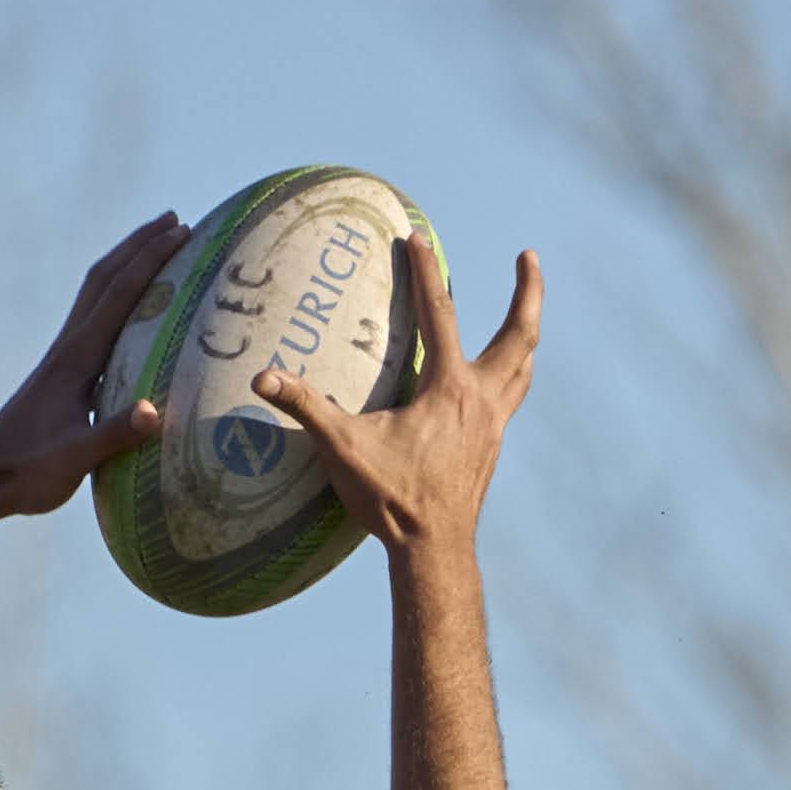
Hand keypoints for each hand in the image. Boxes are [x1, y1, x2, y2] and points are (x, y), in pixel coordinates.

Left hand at [0, 214, 191, 519]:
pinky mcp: (59, 374)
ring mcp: (61, 359)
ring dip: (125, 265)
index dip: (150, 260)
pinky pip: (93, 321)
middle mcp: (67, 348)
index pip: (117, 296)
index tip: (181, 231)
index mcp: (75, 360)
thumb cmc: (26, 473)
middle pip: (103, 280)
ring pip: (94, 295)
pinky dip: (116, 300)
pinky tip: (132, 312)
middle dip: (138, 246)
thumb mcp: (72, 460)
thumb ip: (112, 435)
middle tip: (175, 221)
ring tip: (157, 249)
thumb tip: (153, 411)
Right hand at [252, 236, 540, 554]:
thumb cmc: (391, 499)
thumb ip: (305, 407)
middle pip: (518, 334)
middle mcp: (482, 399)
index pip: (439, 315)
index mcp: (449, 389)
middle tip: (528, 256)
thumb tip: (262, 377)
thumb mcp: (343, 449)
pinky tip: (500, 378)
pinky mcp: (492, 445)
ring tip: (525, 310)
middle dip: (527, 291)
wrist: (434, 550)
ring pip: (523, 366)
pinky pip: (512, 395)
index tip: (417, 238)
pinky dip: (512, 372)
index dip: (425, 273)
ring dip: (526, 331)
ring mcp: (493, 424)